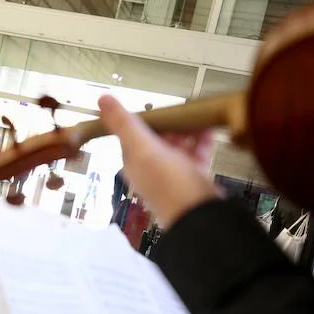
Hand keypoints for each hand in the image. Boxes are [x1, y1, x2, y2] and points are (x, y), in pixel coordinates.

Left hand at [98, 95, 220, 227]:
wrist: (200, 215)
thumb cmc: (169, 183)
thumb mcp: (143, 149)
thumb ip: (124, 124)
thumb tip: (101, 98)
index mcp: (133, 161)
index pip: (134, 133)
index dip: (147, 118)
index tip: (161, 104)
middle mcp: (150, 167)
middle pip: (159, 137)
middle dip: (172, 122)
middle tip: (186, 109)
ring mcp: (173, 173)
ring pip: (179, 143)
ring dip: (189, 129)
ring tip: (201, 116)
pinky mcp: (193, 176)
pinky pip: (196, 153)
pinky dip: (202, 141)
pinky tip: (211, 130)